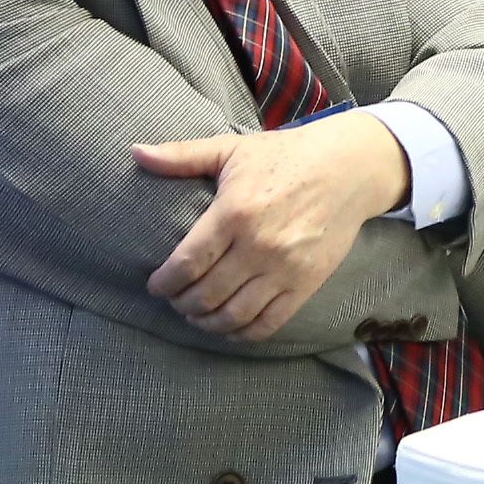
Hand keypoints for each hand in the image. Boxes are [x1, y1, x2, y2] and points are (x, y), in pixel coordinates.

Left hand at [135, 110, 408, 339]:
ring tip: (198, 314)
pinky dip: (242, 333)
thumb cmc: (285, 156)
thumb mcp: (232, 150)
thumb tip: (135, 152)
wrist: (348, 168)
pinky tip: (230, 324)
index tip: (156, 285)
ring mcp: (284, 268)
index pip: (186, 264)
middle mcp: (258, 245)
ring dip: (207, 322)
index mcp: (234, 212)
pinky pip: (267, 324)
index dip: (164, 283)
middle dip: (181, 304)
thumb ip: (181, 155)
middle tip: (175, 299)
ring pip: (232, 315)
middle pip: (205, 295)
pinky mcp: (306, 283)